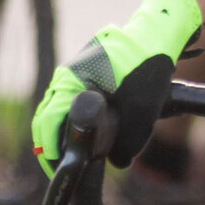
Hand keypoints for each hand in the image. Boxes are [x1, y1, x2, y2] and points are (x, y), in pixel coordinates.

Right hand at [32, 0, 203, 174]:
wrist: (158, 35)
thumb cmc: (147, 69)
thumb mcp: (140, 113)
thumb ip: (127, 144)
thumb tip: (117, 162)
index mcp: (70, 82)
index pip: (47, 123)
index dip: (51, 150)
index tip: (59, 169)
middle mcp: (65, 75)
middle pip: (47, 118)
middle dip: (52, 145)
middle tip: (64, 167)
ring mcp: (73, 72)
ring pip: (56, 108)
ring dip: (61, 131)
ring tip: (74, 154)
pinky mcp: (84, 71)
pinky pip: (69, 99)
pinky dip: (72, 118)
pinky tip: (87, 132)